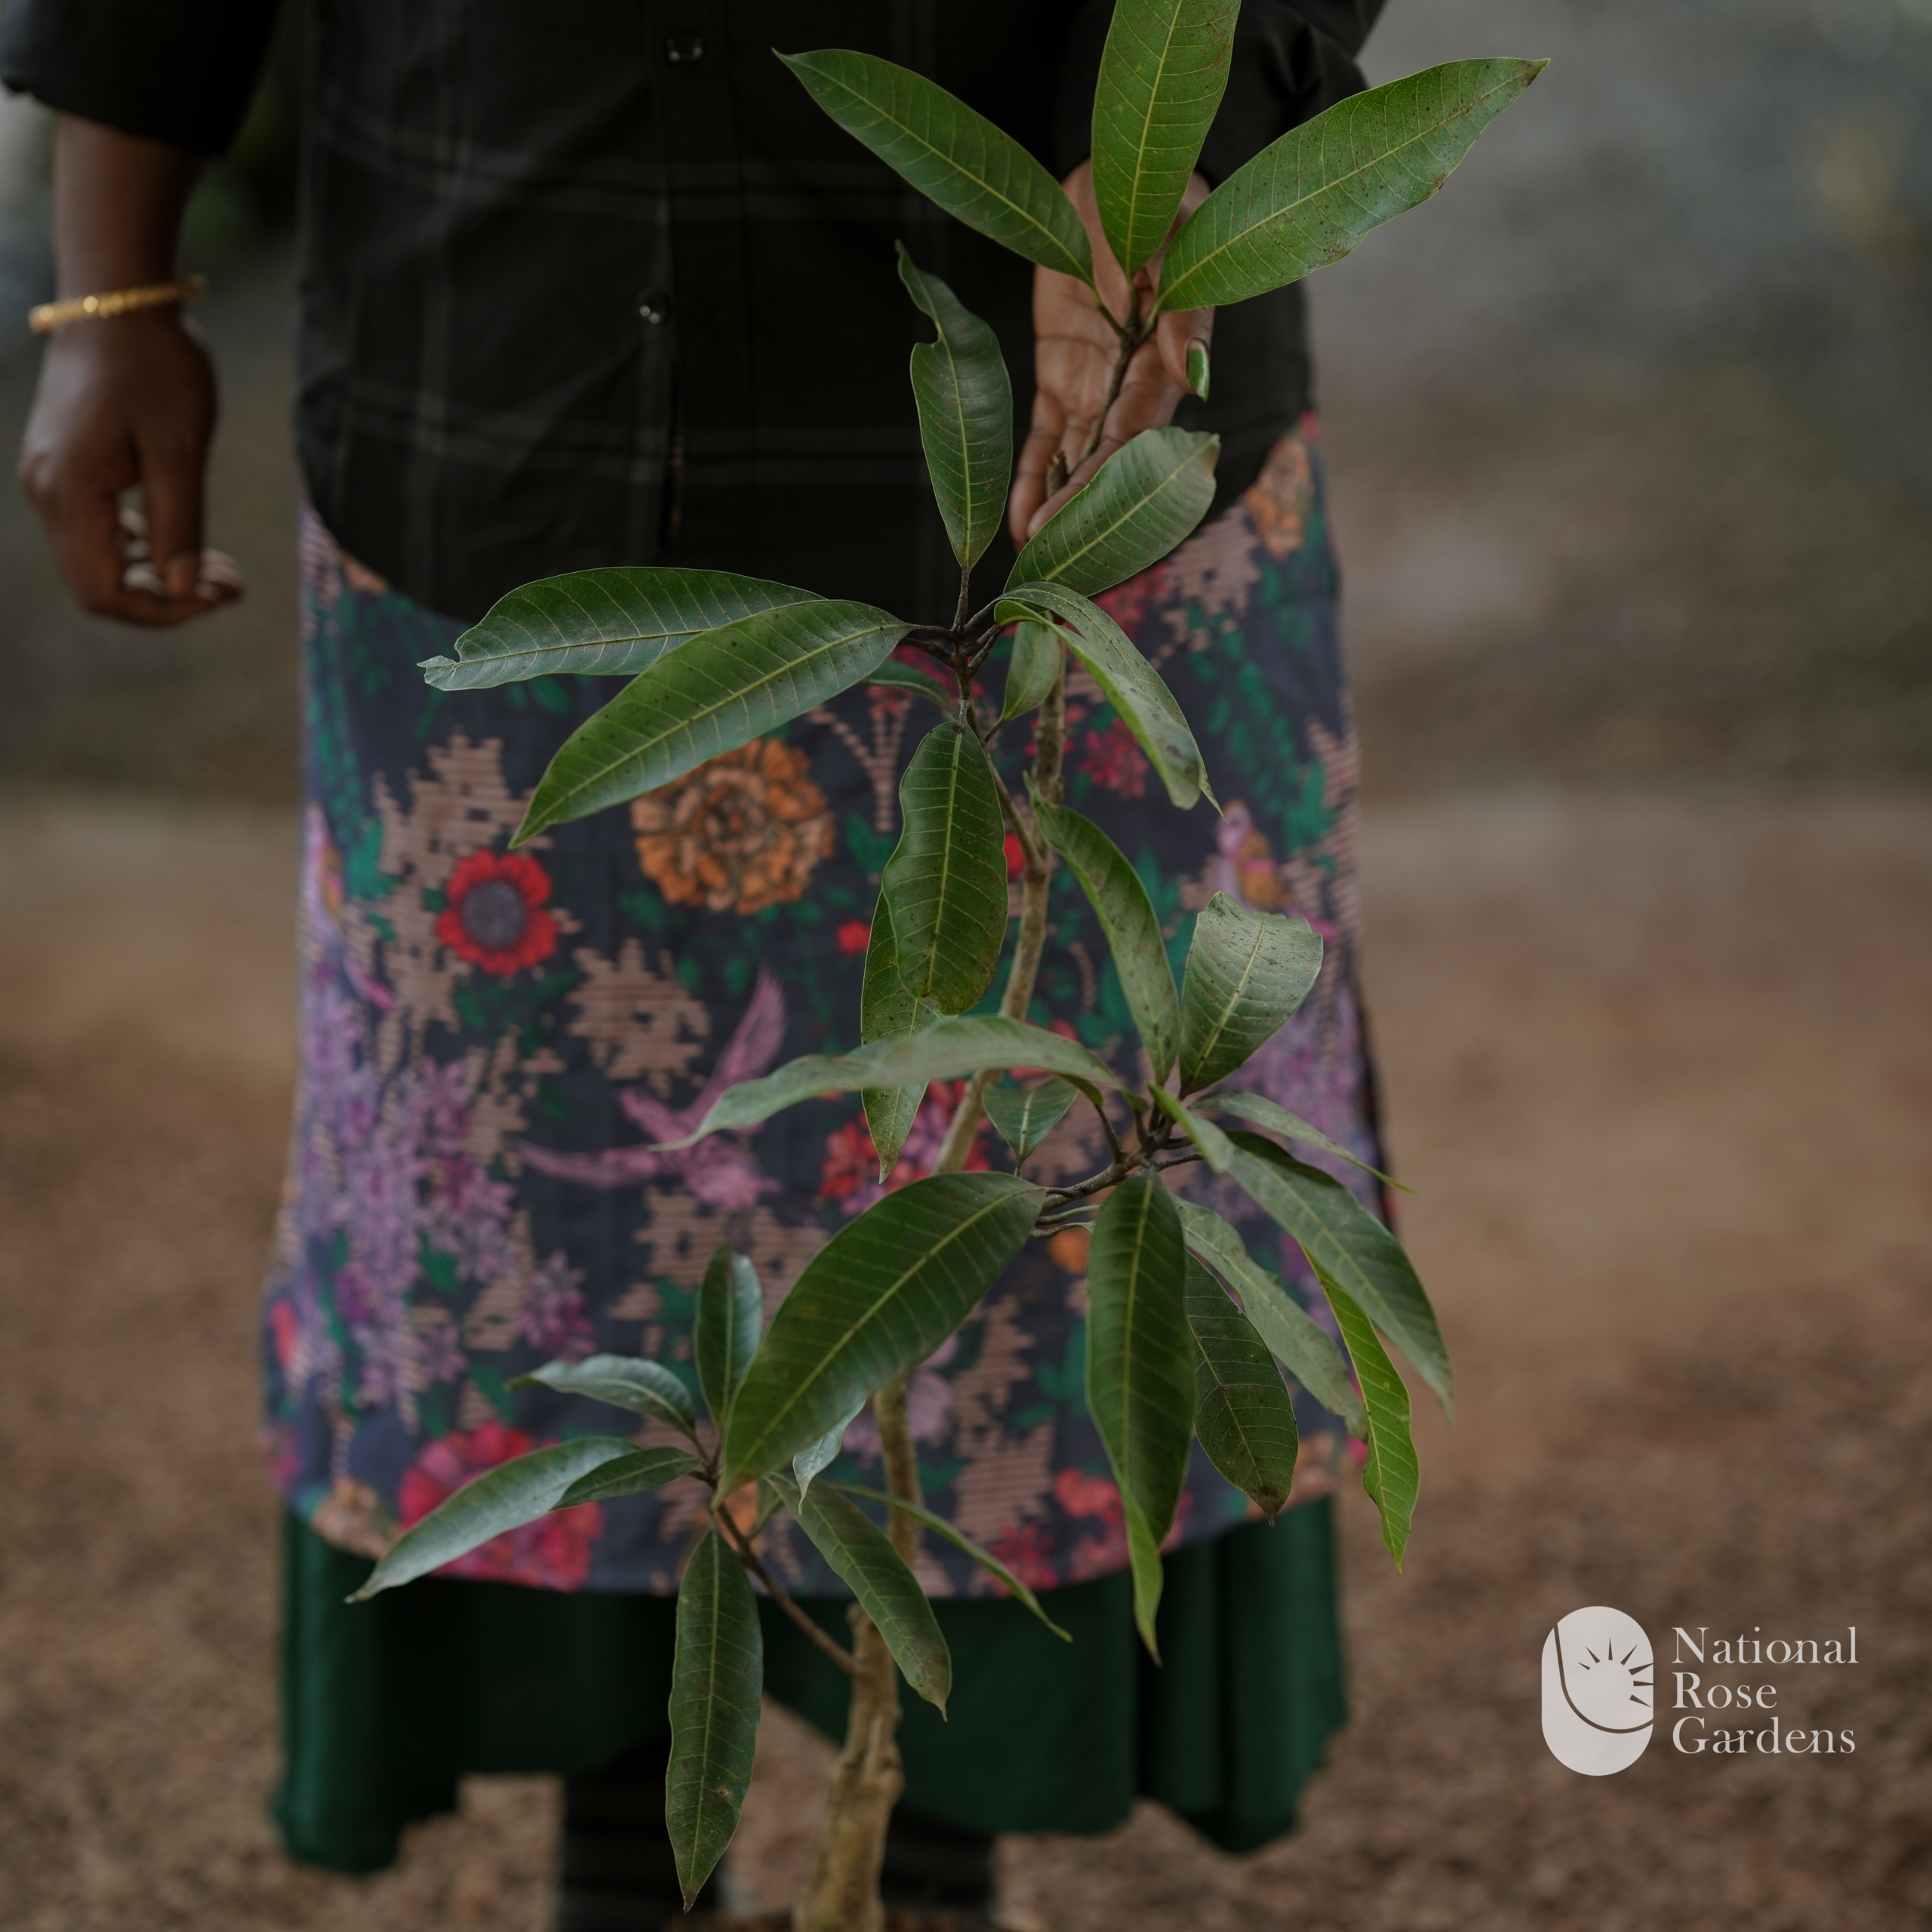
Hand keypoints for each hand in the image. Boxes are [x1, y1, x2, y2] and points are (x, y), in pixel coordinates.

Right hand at [19, 308, 241, 624]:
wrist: (117, 301)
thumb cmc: (155, 366)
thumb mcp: (181, 449)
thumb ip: (179, 525)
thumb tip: (184, 589)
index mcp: (70, 492)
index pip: (104, 592)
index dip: (164, 611)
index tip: (220, 596)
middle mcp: (46, 492)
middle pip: (98, 585)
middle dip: (168, 596)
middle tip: (231, 583)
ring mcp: (49, 479)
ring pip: (97, 562)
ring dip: (159, 575)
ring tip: (221, 566)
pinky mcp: (64, 467)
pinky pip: (96, 531)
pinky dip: (142, 547)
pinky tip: (185, 539)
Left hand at [1009, 160, 1214, 544]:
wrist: (1111, 173)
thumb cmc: (1153, 198)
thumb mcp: (1170, 240)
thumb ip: (1179, 309)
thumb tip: (1192, 377)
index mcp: (1166, 361)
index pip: (1140, 434)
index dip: (1111, 475)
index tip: (1081, 510)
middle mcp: (1134, 386)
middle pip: (1108, 461)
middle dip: (1081, 508)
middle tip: (1051, 554)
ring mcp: (1096, 386)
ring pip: (1076, 459)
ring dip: (1056, 504)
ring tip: (1032, 552)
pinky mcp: (1060, 378)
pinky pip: (1046, 438)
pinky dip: (1032, 476)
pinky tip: (1017, 518)